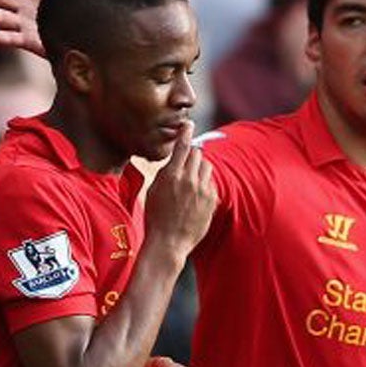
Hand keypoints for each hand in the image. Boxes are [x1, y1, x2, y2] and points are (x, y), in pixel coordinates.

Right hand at [144, 122, 217, 261]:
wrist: (168, 242)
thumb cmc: (155, 217)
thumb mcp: (153, 191)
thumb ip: (166, 172)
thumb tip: (175, 160)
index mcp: (172, 175)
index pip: (182, 145)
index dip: (186, 132)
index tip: (188, 124)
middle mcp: (189, 180)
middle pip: (197, 153)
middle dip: (191, 156)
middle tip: (185, 165)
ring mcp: (203, 190)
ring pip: (206, 167)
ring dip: (199, 169)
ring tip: (190, 183)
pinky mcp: (212, 200)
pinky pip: (211, 183)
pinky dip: (204, 185)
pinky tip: (195, 198)